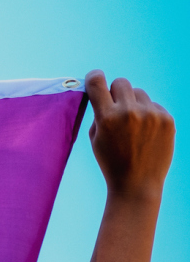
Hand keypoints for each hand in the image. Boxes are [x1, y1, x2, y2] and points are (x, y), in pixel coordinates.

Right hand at [85, 70, 175, 200]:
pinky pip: (154, 105)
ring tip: (133, 124)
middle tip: (115, 107)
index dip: (94, 77)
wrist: (137, 183)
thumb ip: (98, 113)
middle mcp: (129, 112)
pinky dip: (148, 114)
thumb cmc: (111, 161)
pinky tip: (146, 132)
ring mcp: (151, 115)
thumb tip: (103, 93)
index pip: (97, 82)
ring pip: (139, 92)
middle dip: (115, 92)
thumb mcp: (95, 137)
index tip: (94, 79)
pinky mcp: (167, 119)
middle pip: (121, 82)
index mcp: (106, 117)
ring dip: (133, 103)